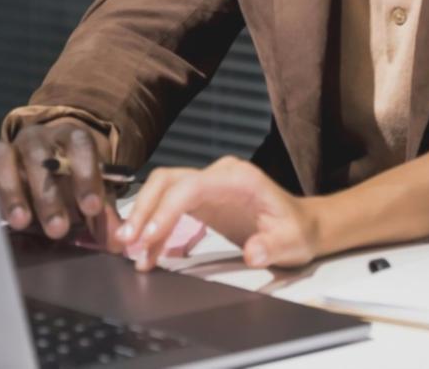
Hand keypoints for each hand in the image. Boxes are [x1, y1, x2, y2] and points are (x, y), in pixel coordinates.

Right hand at [0, 118, 120, 249]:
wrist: (48, 166)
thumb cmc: (73, 181)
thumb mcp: (92, 194)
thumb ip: (104, 216)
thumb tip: (118, 243)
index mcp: (73, 137)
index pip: (81, 146)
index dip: (86, 175)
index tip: (92, 208)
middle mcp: (42, 137)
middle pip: (42, 159)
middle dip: (49, 196)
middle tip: (58, 229)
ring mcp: (14, 147)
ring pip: (9, 162)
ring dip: (15, 194)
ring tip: (22, 223)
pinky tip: (4, 218)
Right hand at [115, 156, 318, 271]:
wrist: (302, 225)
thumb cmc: (297, 230)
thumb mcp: (291, 242)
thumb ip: (272, 246)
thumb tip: (254, 252)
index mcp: (239, 178)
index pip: (191, 186)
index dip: (166, 209)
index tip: (149, 236)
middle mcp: (219, 175)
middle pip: (168, 181)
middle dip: (144, 210)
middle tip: (126, 242)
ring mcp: (208, 185)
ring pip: (162, 191)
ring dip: (143, 217)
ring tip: (130, 250)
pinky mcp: (201, 199)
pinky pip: (169, 206)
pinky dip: (155, 228)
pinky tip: (148, 253)